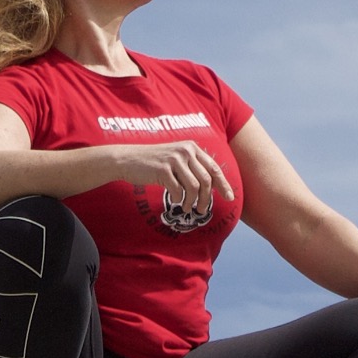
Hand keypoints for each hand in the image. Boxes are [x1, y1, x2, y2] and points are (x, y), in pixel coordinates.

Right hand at [112, 141, 234, 212]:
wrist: (127, 159)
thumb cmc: (153, 162)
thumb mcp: (175, 159)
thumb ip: (192, 168)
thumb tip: (210, 188)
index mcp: (191, 147)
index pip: (213, 168)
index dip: (223, 184)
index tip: (230, 198)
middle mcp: (185, 151)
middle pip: (206, 180)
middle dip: (206, 198)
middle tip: (203, 210)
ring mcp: (174, 159)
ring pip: (194, 187)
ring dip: (192, 201)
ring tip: (186, 207)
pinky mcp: (163, 169)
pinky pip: (178, 190)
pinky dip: (178, 199)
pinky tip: (174, 200)